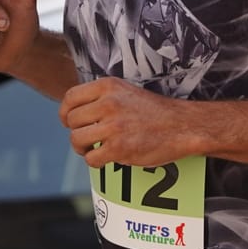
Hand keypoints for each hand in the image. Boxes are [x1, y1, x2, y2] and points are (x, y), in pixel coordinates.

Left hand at [60, 78, 193, 168]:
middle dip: (77, 132)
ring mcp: (114, 126)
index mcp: (108, 86)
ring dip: (83, 149)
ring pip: (77, 140)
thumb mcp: (125, 92)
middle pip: (72, 121)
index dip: (65, 113)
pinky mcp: (119, 148)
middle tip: (89, 139)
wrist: (183, 126)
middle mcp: (109, 103)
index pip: (70, 98)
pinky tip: (106, 158)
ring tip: (94, 149)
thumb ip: (101, 98)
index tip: (69, 122)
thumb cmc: (153, 111)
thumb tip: (72, 113)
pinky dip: (96, 162)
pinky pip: (91, 159)